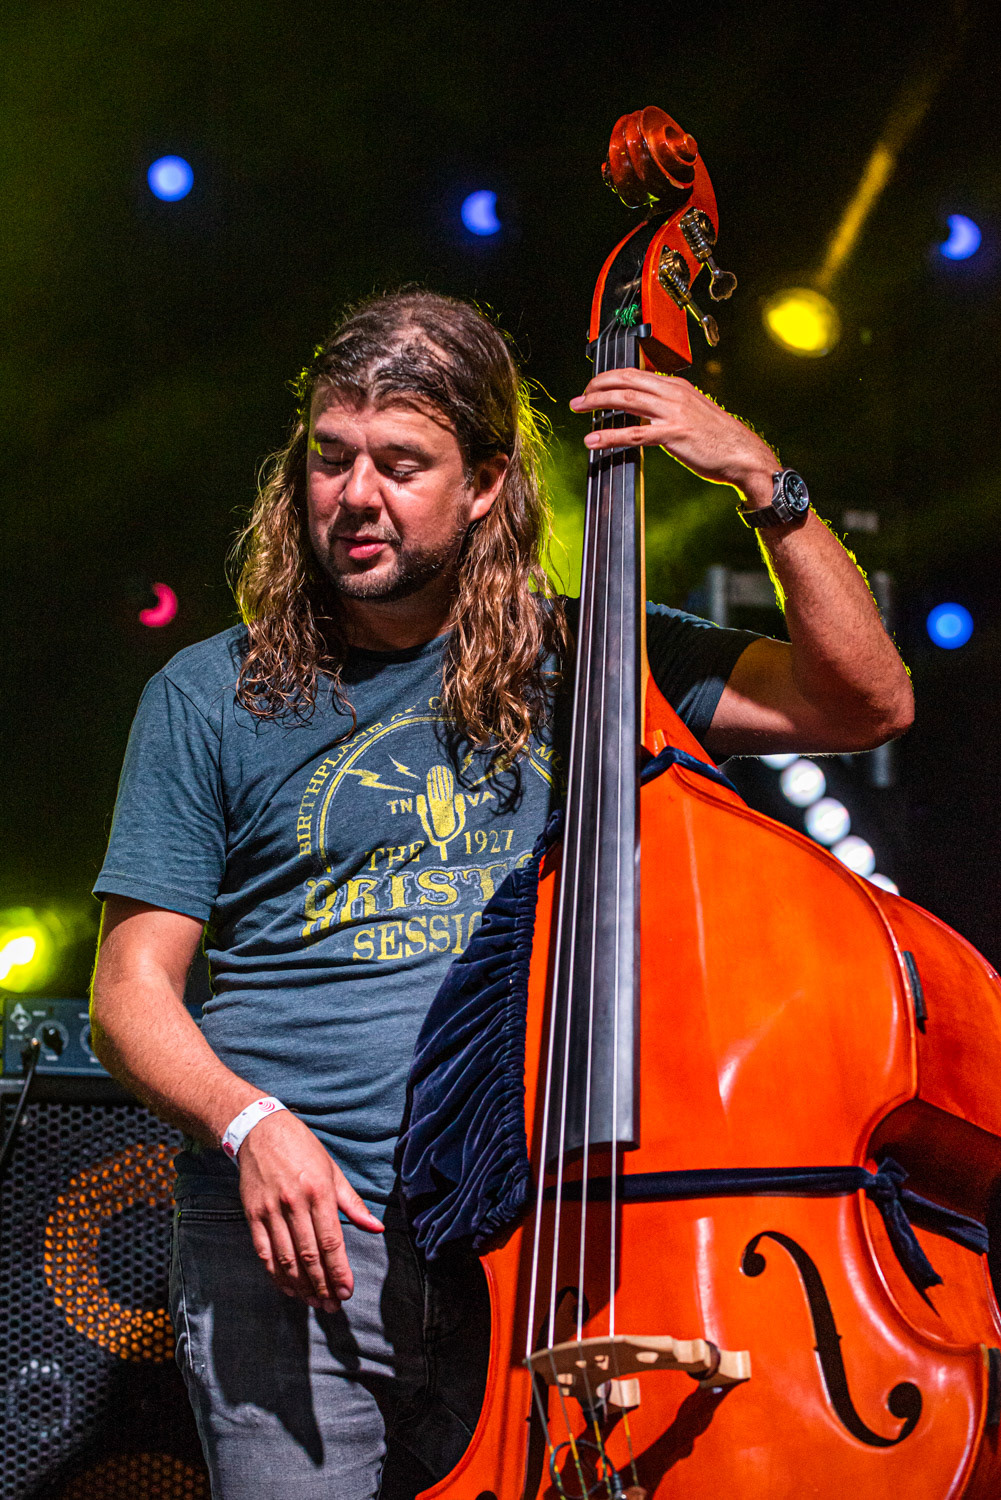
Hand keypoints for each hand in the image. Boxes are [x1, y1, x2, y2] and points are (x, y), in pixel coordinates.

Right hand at [237, 1109, 383, 1312]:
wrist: (259, 1130)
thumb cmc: (302, 1149)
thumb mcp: (332, 1170)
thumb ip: (353, 1203)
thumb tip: (376, 1228)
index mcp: (319, 1191)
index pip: (331, 1241)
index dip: (339, 1270)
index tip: (347, 1291)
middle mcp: (294, 1203)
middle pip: (309, 1255)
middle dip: (322, 1285)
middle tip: (332, 1306)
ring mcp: (271, 1210)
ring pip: (287, 1259)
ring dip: (301, 1286)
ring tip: (314, 1302)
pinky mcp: (252, 1215)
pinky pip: (264, 1252)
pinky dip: (276, 1275)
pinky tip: (288, 1288)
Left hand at [569, 368, 776, 505]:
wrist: (744, 455)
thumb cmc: (720, 439)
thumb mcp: (694, 414)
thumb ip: (671, 409)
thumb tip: (648, 413)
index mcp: (677, 387)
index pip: (636, 374)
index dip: (611, 378)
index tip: (594, 386)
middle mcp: (673, 394)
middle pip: (626, 380)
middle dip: (598, 385)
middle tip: (579, 396)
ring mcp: (673, 413)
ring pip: (626, 400)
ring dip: (596, 403)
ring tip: (578, 408)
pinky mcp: (673, 434)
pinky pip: (634, 433)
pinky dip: (609, 436)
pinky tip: (593, 441)